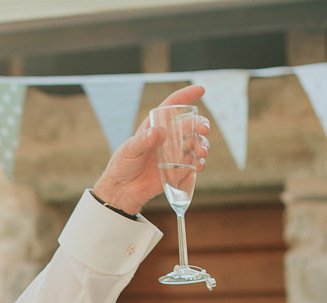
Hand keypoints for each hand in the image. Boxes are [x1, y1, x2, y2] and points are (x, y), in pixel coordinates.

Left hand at [92, 85, 209, 215]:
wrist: (122, 190)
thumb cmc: (123, 165)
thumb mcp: (129, 150)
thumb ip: (143, 140)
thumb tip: (157, 131)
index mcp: (156, 126)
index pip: (172, 106)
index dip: (186, 96)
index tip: (200, 90)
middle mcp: (168, 137)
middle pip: (190, 125)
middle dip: (201, 124)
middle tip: (203, 129)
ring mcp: (175, 153)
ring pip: (196, 144)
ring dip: (202, 145)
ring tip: (201, 151)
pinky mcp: (178, 169)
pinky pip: (193, 163)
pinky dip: (199, 163)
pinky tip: (199, 165)